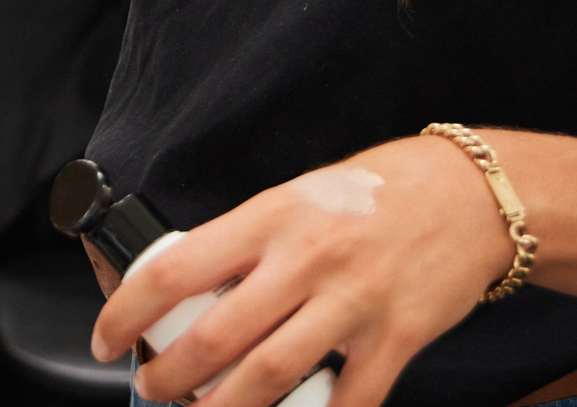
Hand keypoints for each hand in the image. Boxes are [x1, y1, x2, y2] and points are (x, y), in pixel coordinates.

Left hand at [93, 137, 514, 406]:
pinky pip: (349, 400)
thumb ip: (252, 240)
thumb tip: (194, 289)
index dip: (127, 312)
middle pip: (216, 338)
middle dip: (169, 379)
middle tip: (151, 390)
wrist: (472, 195)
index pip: (176, 269)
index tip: (105, 338)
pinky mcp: (396, 339)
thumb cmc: (378, 191)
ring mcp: (352, 303)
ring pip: (270, 377)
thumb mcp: (298, 195)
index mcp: (271, 217)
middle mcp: (306, 260)